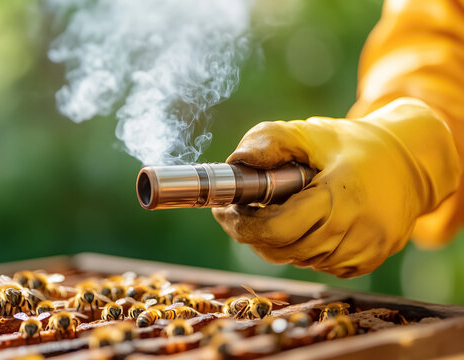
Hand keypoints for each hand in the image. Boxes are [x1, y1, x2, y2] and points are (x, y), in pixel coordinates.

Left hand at [213, 98, 459, 276]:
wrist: (408, 163)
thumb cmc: (353, 146)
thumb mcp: (312, 133)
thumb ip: (272, 141)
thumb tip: (236, 162)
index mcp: (339, 197)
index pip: (276, 228)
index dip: (242, 224)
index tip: (224, 211)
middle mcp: (354, 231)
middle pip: (282, 249)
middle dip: (253, 233)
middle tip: (240, 212)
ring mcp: (364, 251)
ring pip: (298, 259)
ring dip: (276, 242)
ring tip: (272, 213)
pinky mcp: (368, 261)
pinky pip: (319, 265)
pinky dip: (301, 249)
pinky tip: (302, 226)